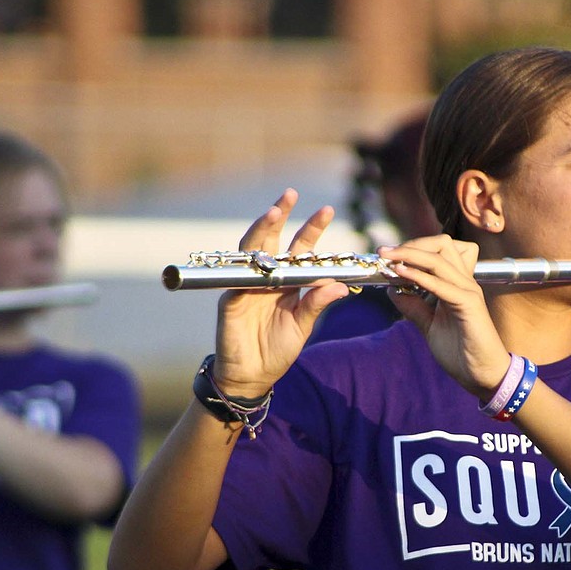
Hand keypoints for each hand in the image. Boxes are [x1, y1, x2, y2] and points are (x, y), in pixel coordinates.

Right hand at [212, 189, 348, 396]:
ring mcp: (245, 286)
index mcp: (287, 282)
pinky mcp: (230, 300)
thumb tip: (340, 285)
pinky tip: (258, 259)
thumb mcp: (302, 326)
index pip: (299, 248)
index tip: (327, 209)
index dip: (311, 228)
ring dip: (261, 230)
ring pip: (251, 251)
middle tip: (290, 193)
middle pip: (272, 239)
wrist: (252, 375)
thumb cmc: (277, 350)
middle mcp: (266, 278)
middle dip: (279, 215)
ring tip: (273, 211)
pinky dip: (247, 268)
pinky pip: (238, 280)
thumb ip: (316, 304)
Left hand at [381, 235, 509, 398]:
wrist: (481, 374)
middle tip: (384, 253)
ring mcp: (468, 290)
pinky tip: (400, 274)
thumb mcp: (429, 325)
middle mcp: (464, 281)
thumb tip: (392, 290)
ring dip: (409, 255)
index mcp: (456, 283)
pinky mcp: (469, 304)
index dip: (411, 248)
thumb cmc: (460, 351)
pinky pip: (441, 284)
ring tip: (387, 258)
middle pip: (440, 244)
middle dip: (410, 244)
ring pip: (439, 258)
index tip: (386, 256)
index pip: (437, 250)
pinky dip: (418, 276)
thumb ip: (414, 306)